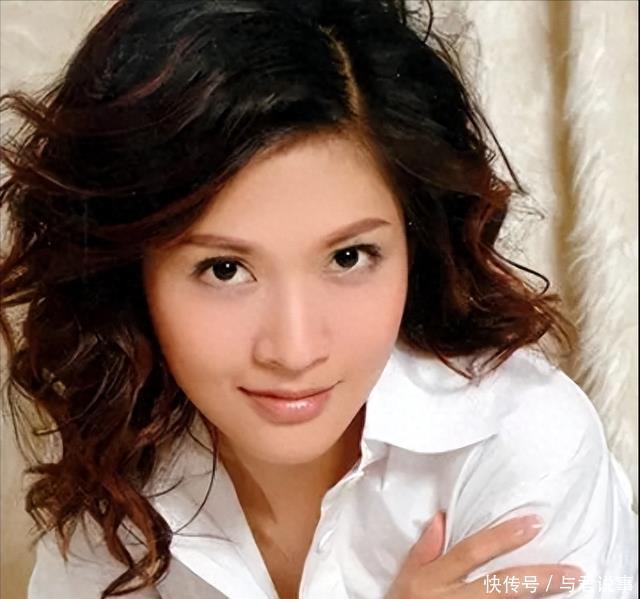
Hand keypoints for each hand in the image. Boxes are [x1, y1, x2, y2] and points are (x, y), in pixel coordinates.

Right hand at [386, 511, 583, 597]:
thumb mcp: (405, 578)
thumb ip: (424, 550)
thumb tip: (442, 518)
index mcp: (434, 580)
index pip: (471, 552)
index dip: (502, 537)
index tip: (533, 524)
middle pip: (501, 586)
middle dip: (537, 577)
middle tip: (572, 571)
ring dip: (539, 598)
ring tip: (569, 586)